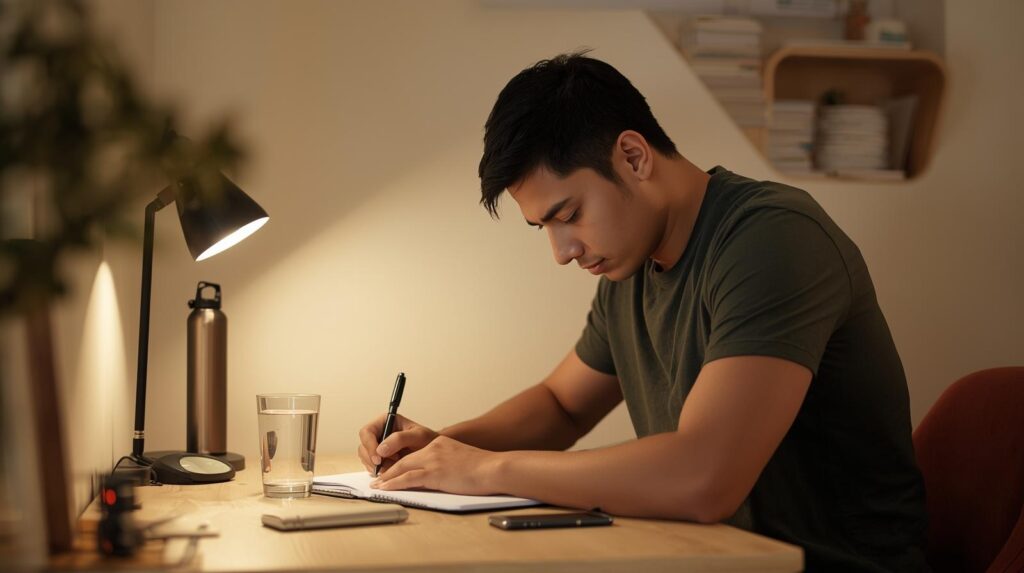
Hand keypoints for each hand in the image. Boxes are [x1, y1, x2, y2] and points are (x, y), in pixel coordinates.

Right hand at [357, 413, 438, 474]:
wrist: (433, 453)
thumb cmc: (428, 440)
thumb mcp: (418, 436)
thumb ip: (400, 439)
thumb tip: (380, 449)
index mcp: (385, 421)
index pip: (366, 432)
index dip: (369, 446)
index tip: (379, 459)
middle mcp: (378, 432)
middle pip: (363, 446)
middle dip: (372, 459)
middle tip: (386, 467)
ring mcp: (377, 446)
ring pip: (365, 458)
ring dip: (376, 467)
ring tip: (393, 467)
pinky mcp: (379, 458)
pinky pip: (371, 466)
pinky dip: (379, 471)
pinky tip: (391, 471)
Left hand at [370, 435, 504, 495]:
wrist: (493, 468)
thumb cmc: (484, 468)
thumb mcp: (462, 459)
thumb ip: (448, 463)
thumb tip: (441, 475)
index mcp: (439, 444)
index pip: (414, 453)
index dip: (399, 463)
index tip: (390, 470)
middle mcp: (433, 448)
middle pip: (404, 459)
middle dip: (388, 470)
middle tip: (377, 478)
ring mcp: (433, 460)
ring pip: (402, 468)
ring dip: (387, 478)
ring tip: (377, 486)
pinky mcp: (435, 473)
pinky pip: (408, 478)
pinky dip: (394, 483)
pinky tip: (387, 488)